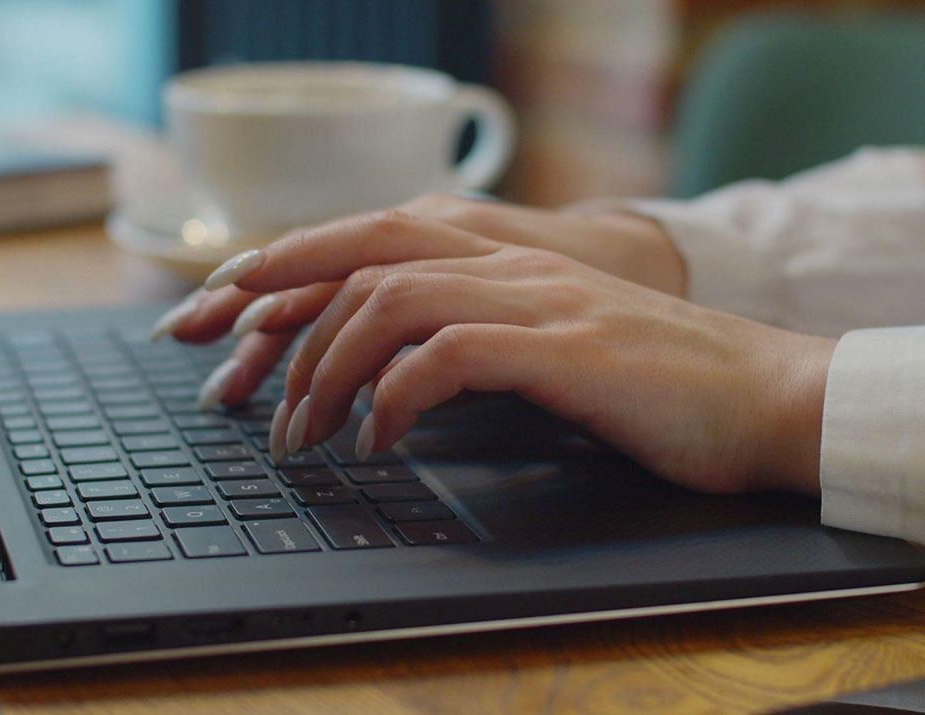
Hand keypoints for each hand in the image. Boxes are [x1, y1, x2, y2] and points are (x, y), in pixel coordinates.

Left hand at [159, 207, 834, 495]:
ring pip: (394, 300)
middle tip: (244, 394)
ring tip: (303, 435)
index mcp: (503, 260)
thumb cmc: (656, 384)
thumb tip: (399, 371)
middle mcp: (512, 264)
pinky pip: (450, 354)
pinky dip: (396, 395)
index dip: (288, 265)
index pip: (371, 239)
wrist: (763, 394)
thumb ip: (480, 339)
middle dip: (284, 317)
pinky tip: (380, 439)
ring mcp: (538, 300)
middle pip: (364, 257)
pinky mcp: (565, 348)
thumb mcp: (552, 347)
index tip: (224, 307)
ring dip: (330, 368)